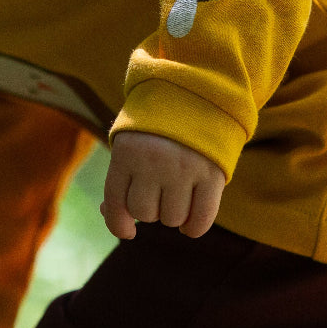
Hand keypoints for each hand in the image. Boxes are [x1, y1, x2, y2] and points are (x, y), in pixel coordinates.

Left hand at [101, 131, 224, 239]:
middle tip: (160, 191)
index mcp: (126, 152)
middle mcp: (153, 161)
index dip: (118, 224)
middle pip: (145, 213)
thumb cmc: (156, 130)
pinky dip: (194, 227)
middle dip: (150, 208)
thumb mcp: (130, 144)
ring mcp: (183, 168)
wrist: (196, 95)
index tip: (128, 232)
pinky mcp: (211, 175)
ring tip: (177, 194)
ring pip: (172, 219)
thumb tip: (119, 224)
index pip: (115, 202)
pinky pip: (200, 221)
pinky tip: (191, 221)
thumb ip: (121, 181)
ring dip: (173, 214)